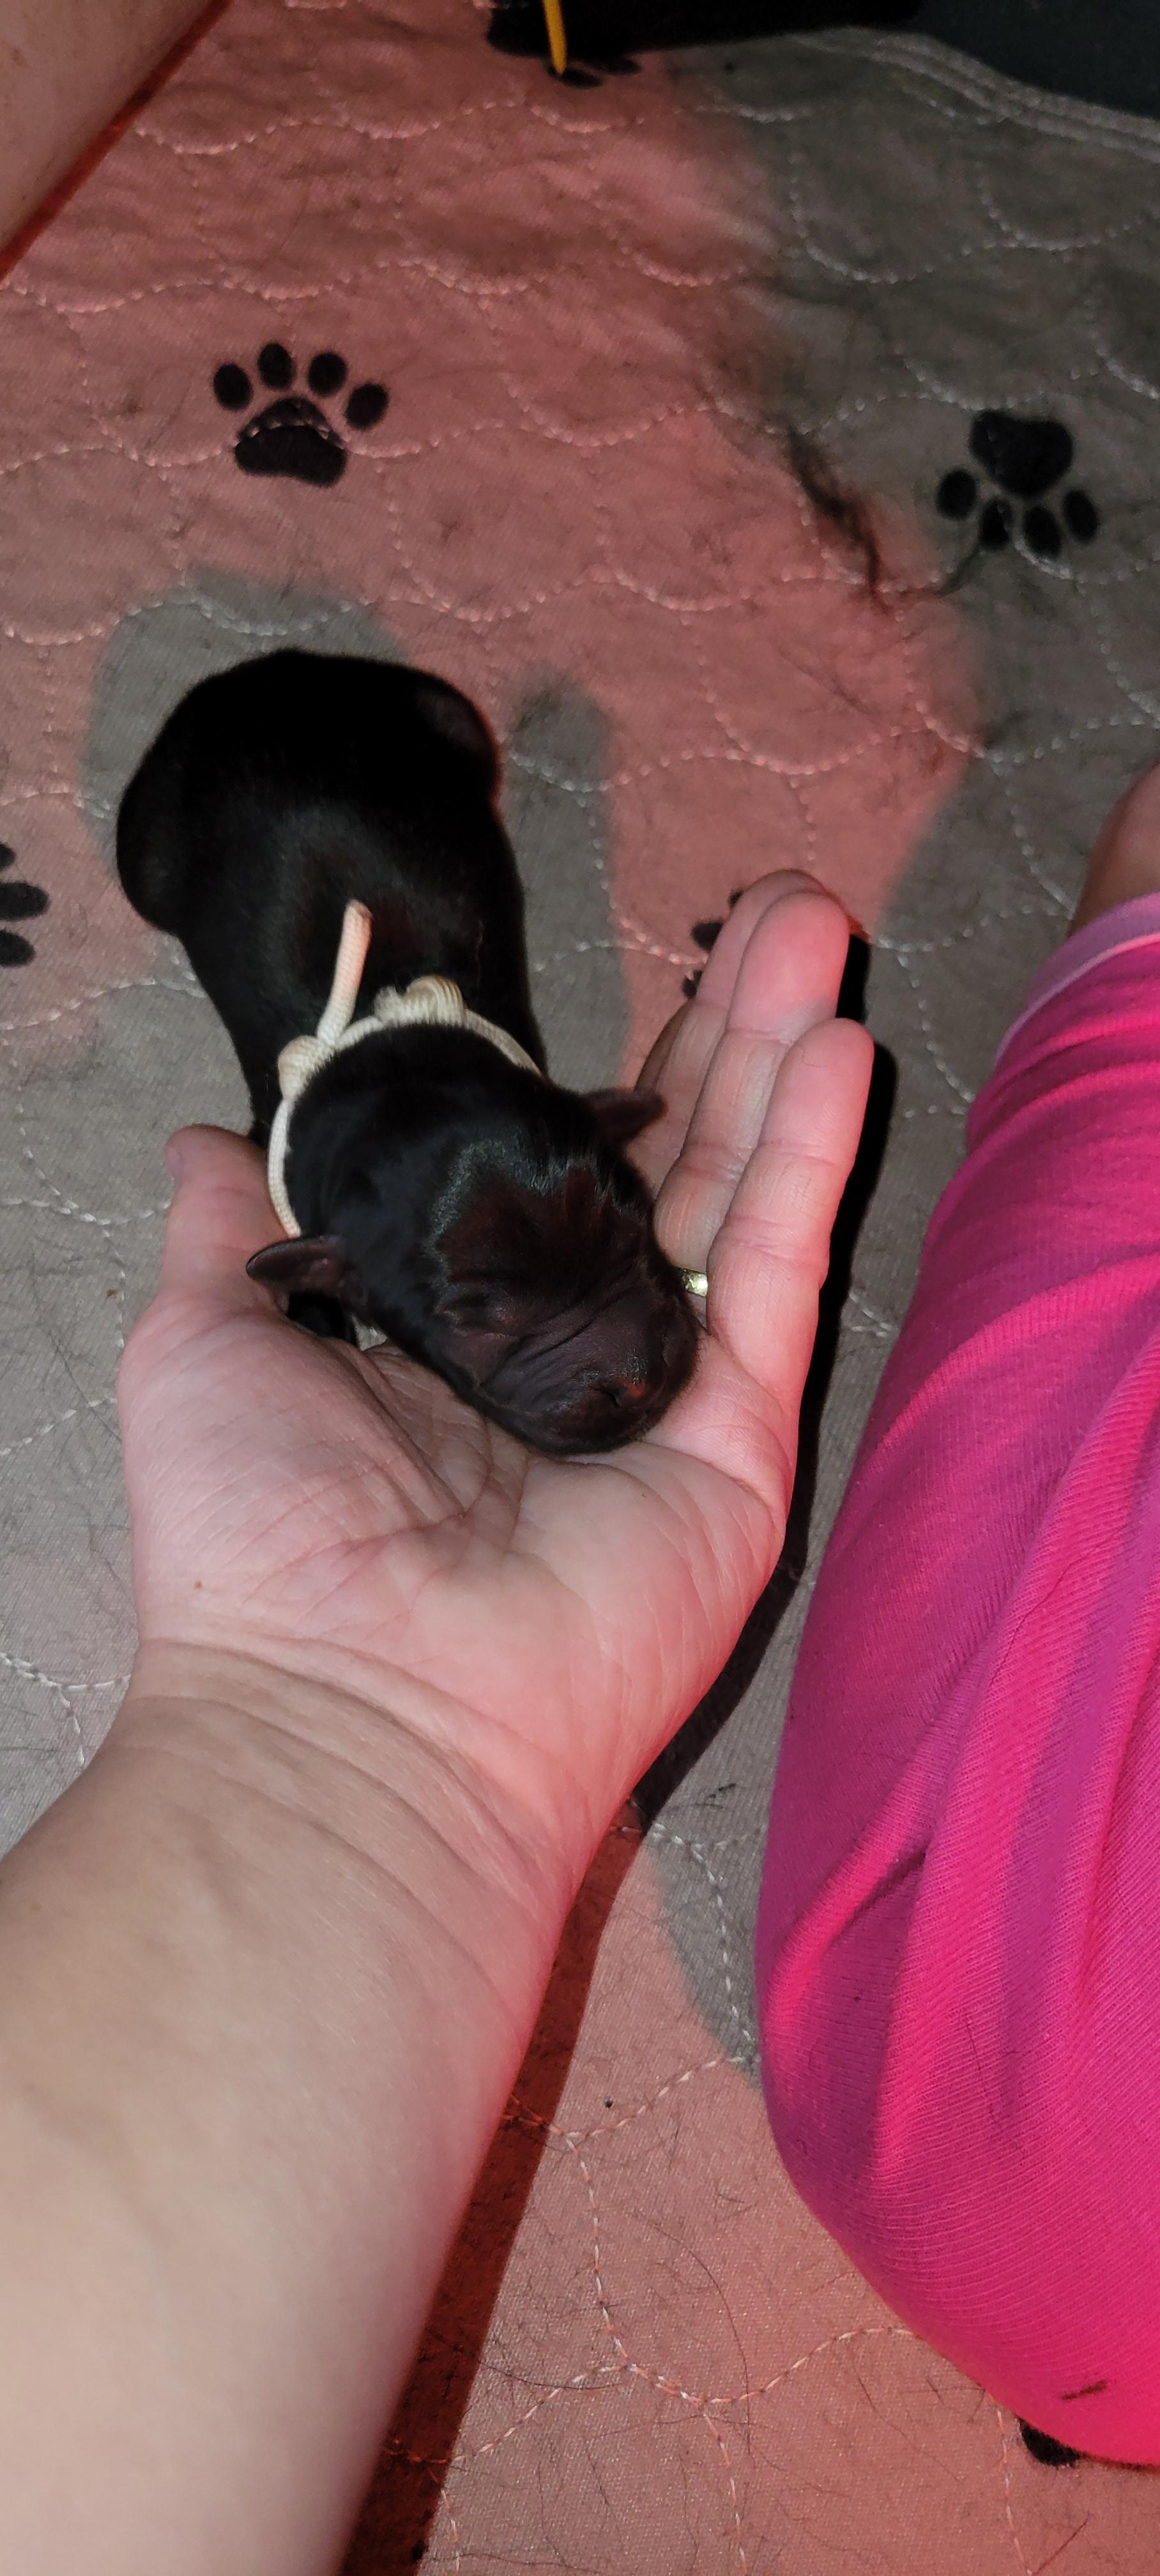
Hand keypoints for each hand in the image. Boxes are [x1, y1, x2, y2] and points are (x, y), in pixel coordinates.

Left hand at [119, 874, 870, 1885]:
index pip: (545, 1166)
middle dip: (718, 1030)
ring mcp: (661, 1396)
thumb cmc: (257, 1542)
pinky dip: (810, 1165)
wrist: (349, 1712)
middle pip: (664, 1159)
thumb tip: (210, 1136)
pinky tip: (839, 1053)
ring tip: (816, 928)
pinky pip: (779, 1282)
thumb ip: (227, 1230)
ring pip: (735, 1196)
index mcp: (453, 1327)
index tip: (619, 961)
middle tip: (772, 906)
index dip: (590, 1064)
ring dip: (782, 1059)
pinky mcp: (735, 1446)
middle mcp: (568, 1351)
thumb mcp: (202, 1340)